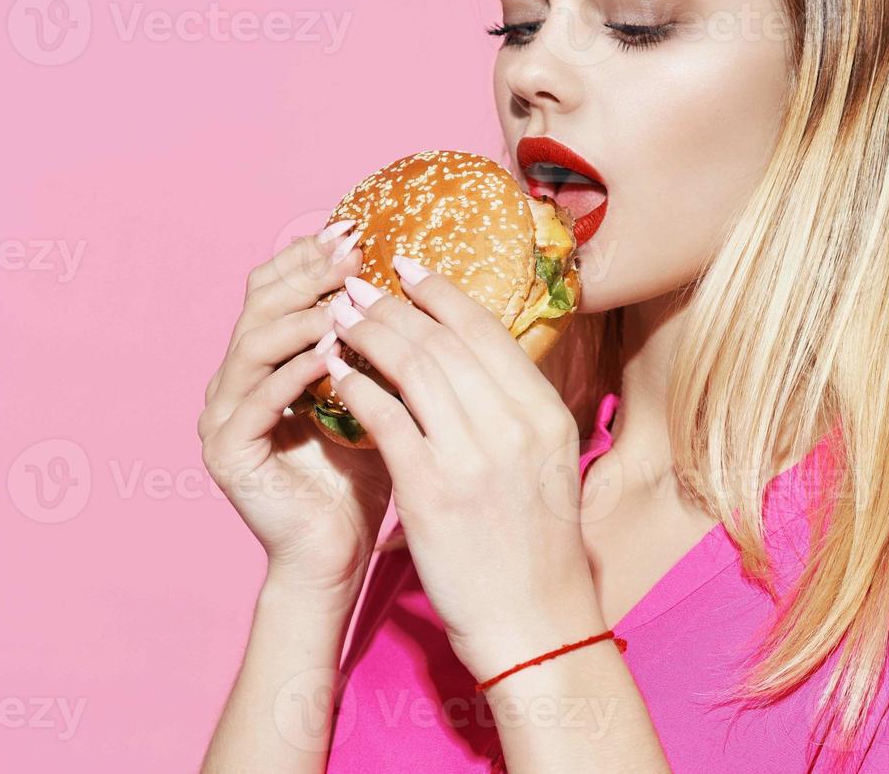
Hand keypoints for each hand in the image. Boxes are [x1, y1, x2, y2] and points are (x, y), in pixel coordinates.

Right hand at [197, 221, 393, 606]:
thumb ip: (384, 348)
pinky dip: (293, 373)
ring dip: (300, 317)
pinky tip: (328, 356)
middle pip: (259, 304)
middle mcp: (235, 380)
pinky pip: (255, 400)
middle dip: (306, 272)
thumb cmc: (367, 475)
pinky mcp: (225, 451)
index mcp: (268, 361)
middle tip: (349, 250)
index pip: (279, 289)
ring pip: (253, 345)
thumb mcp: (382, 396)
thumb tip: (426, 285)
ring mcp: (222, 415)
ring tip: (343, 300)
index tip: (356, 230)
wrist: (337, 554)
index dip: (311, 257)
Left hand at [321, 254, 605, 681]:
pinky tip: (337, 375)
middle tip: (358, 287)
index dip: (443, 293)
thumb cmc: (538, 546)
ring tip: (340, 318)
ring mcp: (473, 457)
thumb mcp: (551, 464)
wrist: (535, 620)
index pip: (488, 333)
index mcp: (547, 415)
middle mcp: (514, 426)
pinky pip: (384, 418)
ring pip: (412, 368)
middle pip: (444, 342)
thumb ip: (518, 411)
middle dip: (394, 305)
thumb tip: (477, 361)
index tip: (410, 268)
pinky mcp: (429, 491)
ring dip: (370, 334)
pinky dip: (356, 387)